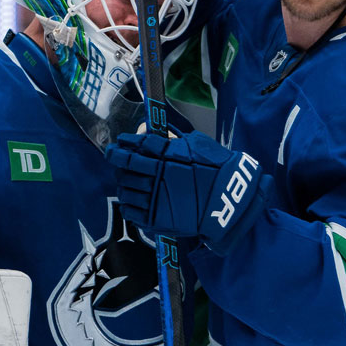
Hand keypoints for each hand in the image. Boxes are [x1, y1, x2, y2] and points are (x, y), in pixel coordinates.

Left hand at [105, 129, 267, 253]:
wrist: (230, 199)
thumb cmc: (216, 167)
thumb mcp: (195, 143)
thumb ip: (168, 136)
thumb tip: (145, 127)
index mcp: (167, 155)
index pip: (135, 147)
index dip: (123, 145)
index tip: (118, 144)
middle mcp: (159, 176)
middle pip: (125, 167)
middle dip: (117, 160)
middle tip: (115, 158)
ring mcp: (157, 198)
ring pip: (125, 189)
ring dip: (122, 182)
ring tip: (124, 179)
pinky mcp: (157, 218)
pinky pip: (131, 211)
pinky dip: (127, 203)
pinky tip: (130, 198)